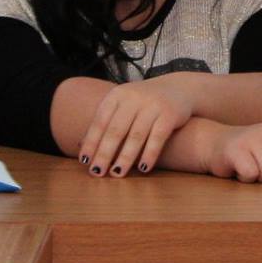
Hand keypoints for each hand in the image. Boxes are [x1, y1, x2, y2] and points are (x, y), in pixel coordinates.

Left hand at [79, 75, 197, 176]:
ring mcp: (152, 105)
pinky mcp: (170, 114)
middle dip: (105, 153)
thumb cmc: (145, 102)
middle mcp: (133, 98)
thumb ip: (107, 121)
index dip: (91, 142)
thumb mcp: (124, 104)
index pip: (100, 121)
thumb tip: (82, 147)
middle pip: (115, 130)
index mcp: (118, 95)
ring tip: (117, 174)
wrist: (180, 88)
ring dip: (125, 157)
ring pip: (136, 136)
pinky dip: (149, 154)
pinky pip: (157, 138)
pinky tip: (143, 168)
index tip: (85, 161)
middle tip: (97, 172)